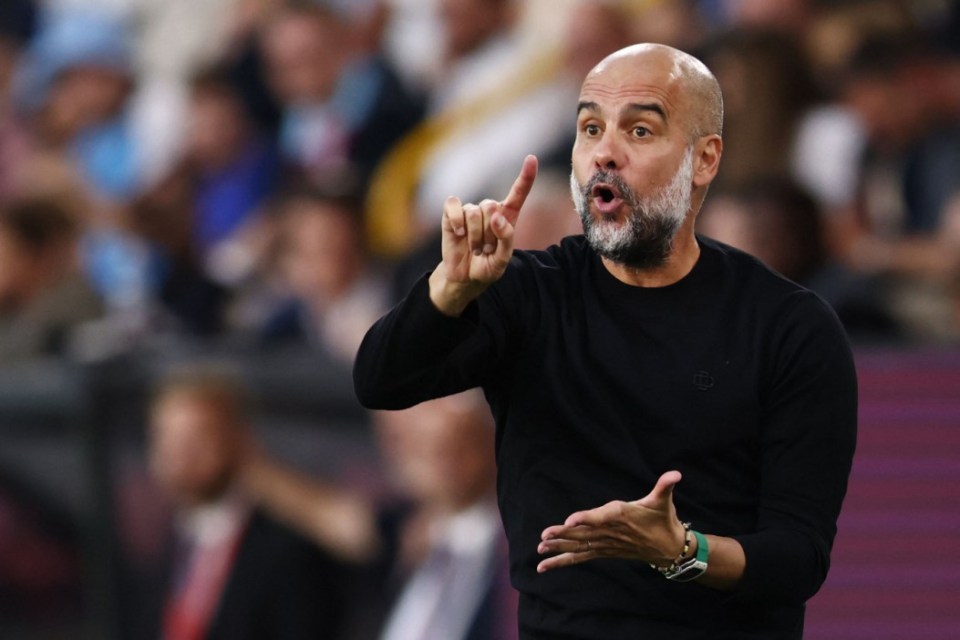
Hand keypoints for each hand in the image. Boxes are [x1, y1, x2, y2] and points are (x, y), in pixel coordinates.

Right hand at [429, 155, 537, 315]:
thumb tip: (496, 216)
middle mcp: (489, 209)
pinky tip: (458, 233)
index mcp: (508, 216)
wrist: (465, 277)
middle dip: (488, 232)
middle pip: (492, 205)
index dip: (526, 176)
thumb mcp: (503, 259)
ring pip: (474, 211)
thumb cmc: (487, 266)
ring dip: (474, 235)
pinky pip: (453, 205)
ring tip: (474, 248)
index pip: (519, 192)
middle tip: (486, 248)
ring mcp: (469, 210)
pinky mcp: (451, 213)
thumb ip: (506, 238)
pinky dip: (455, 221)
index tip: (532, 159)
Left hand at [536, 471, 685, 573]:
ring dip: (559, 548)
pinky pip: (581, 557)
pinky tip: (545, 565)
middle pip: (584, 533)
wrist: (669, 548)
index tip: (569, 520)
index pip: (601, 517)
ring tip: (540, 550)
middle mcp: (610, 532)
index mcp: (621, 516)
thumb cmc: (663, 519)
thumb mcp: (663, 501)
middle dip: (563, 535)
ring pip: (579, 546)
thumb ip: (665, 486)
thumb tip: (675, 474)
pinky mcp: (603, 551)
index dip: (585, 518)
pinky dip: (563, 560)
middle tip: (544, 536)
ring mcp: (606, 544)